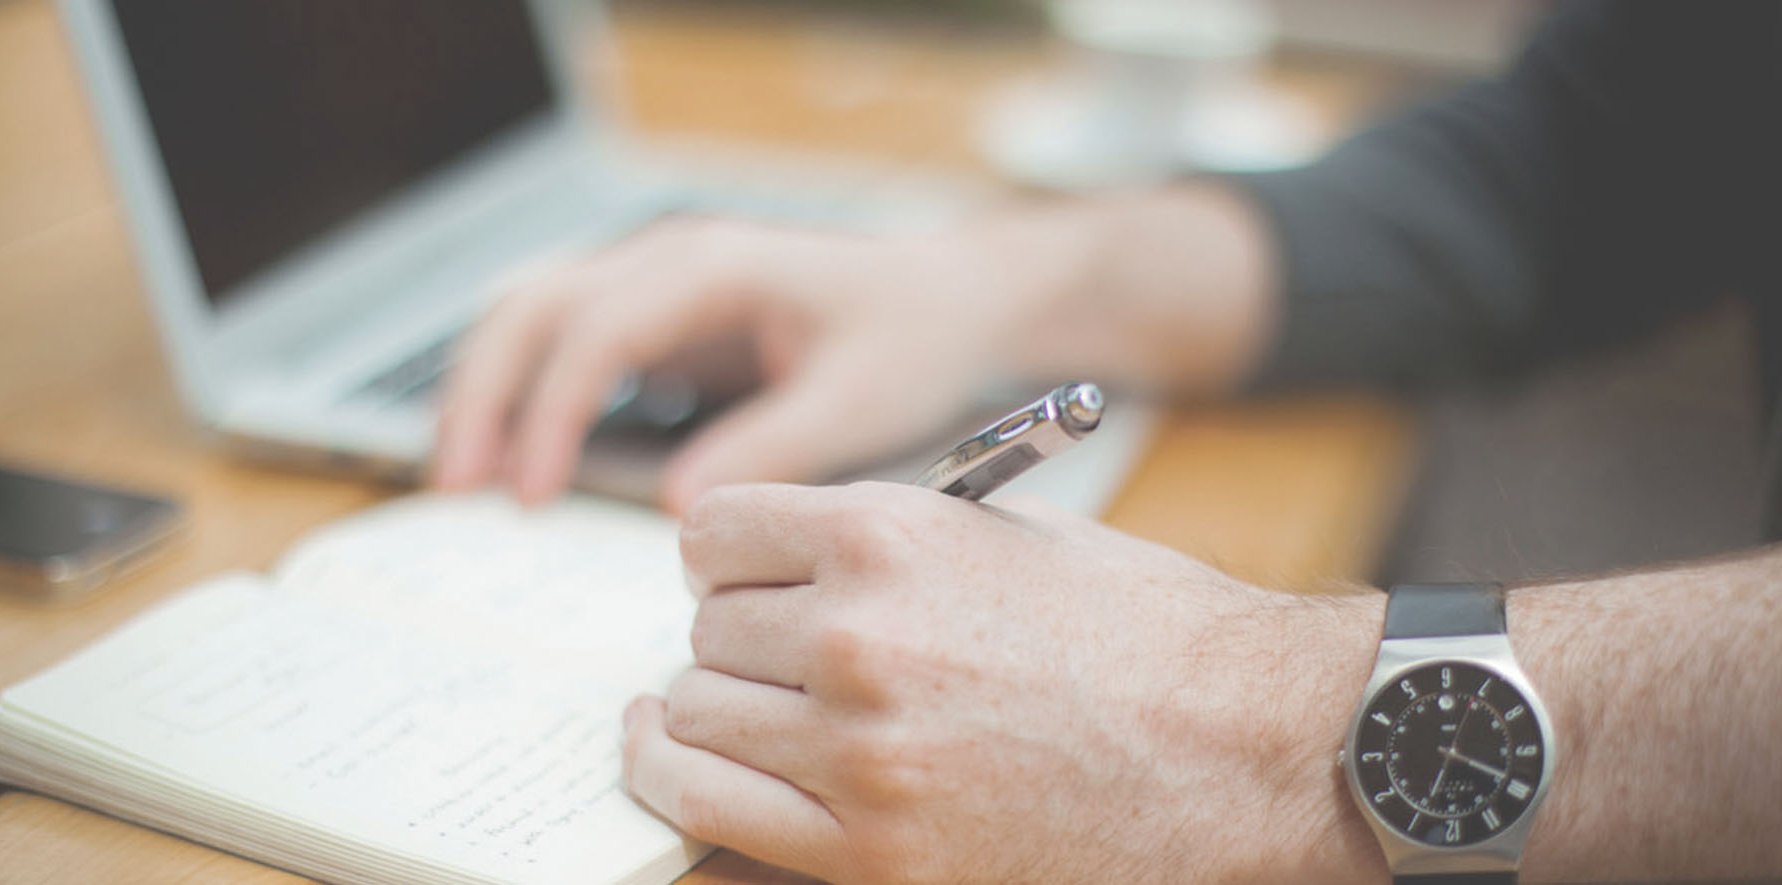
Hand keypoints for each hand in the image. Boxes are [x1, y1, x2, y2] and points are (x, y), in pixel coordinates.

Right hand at [433, 184, 1275, 512]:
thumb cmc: (917, 338)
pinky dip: (524, 392)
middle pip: (533, 308)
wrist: (957, 298)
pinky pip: (565, 341)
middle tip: (455, 490)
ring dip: (486, 388)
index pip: (595, 330)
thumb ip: (772, 449)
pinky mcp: (662, 318)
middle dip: (482, 394)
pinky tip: (513, 458)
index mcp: (715, 267)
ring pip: (532, 314)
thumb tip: (679, 512)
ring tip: (461, 478)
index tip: (529, 494)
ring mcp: (658, 282)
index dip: (548, 413)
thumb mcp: (859, 401)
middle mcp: (670, 260)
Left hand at [621, 481, 1384, 882]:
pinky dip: (688, 786)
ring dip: (713, 716)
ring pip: (691, 720)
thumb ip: (881, 539)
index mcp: (887, 536)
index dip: (725, 558)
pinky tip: (694, 770)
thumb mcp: (1008, 534)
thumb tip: (782, 559)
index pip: (712, 533)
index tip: (736, 580)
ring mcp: (860, 754)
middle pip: (705, 631)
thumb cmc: (1145, 635)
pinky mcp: (873, 857)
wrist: (1249, 748)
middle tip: (777, 659)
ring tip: (742, 717)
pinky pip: (712, 812)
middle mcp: (857, 637)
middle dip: (736, 642)